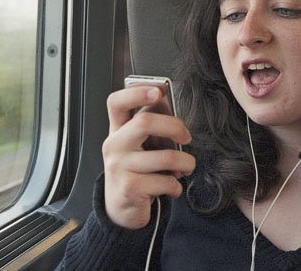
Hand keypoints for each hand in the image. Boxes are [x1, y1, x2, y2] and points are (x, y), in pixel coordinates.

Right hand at [102, 85, 194, 228]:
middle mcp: (114, 145)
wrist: (121, 209)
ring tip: (186, 168)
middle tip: (186, 137)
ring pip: (165, 157)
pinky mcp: (129, 188)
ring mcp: (119, 167)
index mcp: (117, 130)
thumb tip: (165, 102)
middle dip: (175, 127)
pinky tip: (172, 188)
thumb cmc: (135, 172)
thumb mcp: (138, 147)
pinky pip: (166, 182)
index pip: (117, 102)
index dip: (137, 92)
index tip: (158, 90)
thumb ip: (150, 126)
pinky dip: (176, 186)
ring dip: (185, 163)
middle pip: (145, 122)